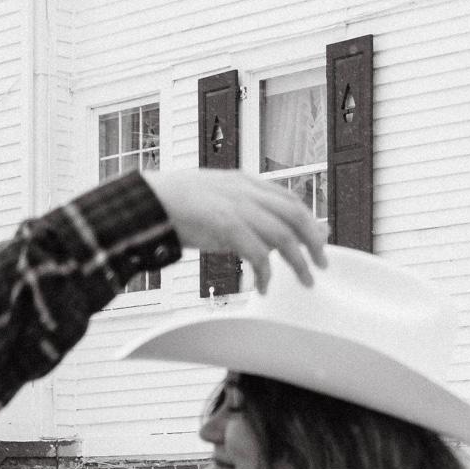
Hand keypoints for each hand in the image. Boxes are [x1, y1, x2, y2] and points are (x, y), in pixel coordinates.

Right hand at [143, 169, 328, 291]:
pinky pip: (256, 253)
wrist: (147, 202)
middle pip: (295, 213)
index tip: (317, 239)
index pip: (288, 198)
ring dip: (298, 261)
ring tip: (304, 280)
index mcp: (244, 182)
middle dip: (314, 240)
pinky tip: (262, 286)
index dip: (307, 220)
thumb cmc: (174, 205)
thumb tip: (259, 236)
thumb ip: (239, 213)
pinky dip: (265, 273)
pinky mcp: (225, 225)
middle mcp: (246, 191)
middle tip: (321, 263)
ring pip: (283, 234)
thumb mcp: (214, 201)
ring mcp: (236, 206)